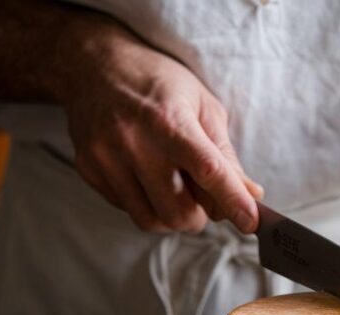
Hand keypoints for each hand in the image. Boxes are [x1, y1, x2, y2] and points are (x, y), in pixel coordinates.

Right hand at [56, 21, 262, 233]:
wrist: (94, 66)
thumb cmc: (157, 83)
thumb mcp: (201, 106)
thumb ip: (224, 154)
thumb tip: (251, 193)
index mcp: (169, 122)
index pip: (208, 171)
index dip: (233, 201)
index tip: (250, 222)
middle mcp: (134, 142)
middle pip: (178, 212)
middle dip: (199, 216)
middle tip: (202, 198)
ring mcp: (106, 159)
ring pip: (150, 220)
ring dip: (172, 216)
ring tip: (174, 188)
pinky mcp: (88, 170)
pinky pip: (126, 209)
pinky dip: (145, 203)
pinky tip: (145, 176)